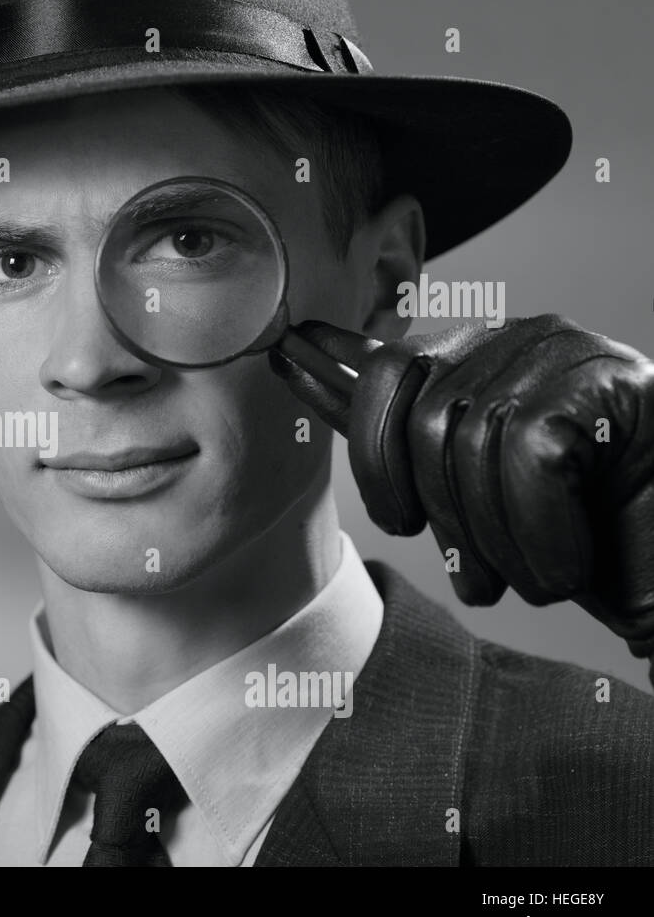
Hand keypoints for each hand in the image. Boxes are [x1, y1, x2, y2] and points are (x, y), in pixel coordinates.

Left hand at [270, 315, 653, 658]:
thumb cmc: (581, 538)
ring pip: (467, 436)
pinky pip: (529, 452)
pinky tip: (565, 565)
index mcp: (483, 362)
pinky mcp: (611, 379)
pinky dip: (539, 529)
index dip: (347, 405)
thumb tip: (306, 365)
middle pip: (415, 412)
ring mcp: (567, 353)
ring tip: (534, 575)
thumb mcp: (470, 497)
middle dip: (432, 509)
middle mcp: (520, 342)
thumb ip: (399, 436)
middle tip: (475, 574)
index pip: (389, 367)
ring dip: (495, 535)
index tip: (315, 402)